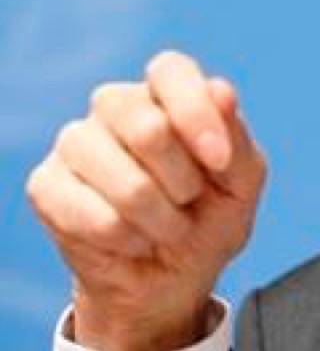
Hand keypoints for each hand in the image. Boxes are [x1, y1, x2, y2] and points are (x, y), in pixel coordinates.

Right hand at [26, 50, 266, 350]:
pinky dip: (125, 238)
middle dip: (183, 182)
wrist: (173, 280)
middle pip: (147, 127)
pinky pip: (88, 212)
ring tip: (166, 227)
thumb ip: (236, 138)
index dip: (196, 114)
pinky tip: (133, 241)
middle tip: (190, 201)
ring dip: (158, 218)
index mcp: (167, 94)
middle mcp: (118, 107)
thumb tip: (221, 92)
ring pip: (120, 176)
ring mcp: (77, 142)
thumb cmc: (210, 220)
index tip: (219, 161)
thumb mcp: (242, 183)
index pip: (170, 70)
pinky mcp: (46, 184)